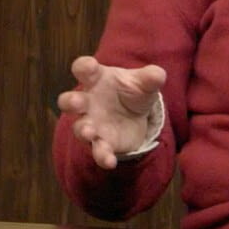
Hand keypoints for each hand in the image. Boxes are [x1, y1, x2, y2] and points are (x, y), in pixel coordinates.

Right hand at [56, 55, 166, 169]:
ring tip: (90, 132)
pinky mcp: (102, 143)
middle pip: (69, 100)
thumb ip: (150, 77)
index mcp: (96, 78)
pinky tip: (110, 162)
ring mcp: (92, 123)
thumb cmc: (132, 91)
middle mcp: (88, 101)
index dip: (83, 67)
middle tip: (77, 102)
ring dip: (83, 130)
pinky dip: (102, 156)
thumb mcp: (144, 82)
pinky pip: (98, 151)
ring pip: (80, 128)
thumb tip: (159, 75)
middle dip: (70, 101)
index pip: (83, 68)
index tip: (89, 66)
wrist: (138, 115)